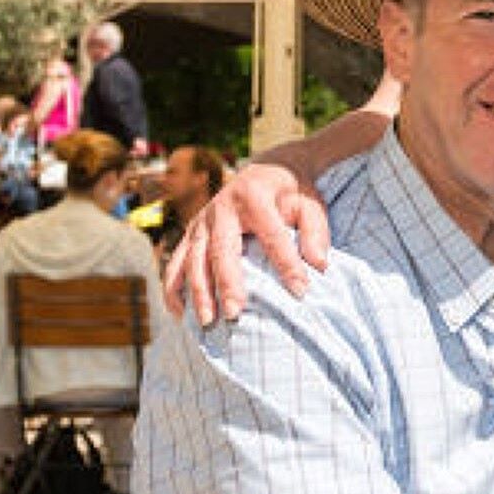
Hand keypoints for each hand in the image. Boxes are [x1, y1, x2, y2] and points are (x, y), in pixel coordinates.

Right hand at [162, 159, 330, 326]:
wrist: (266, 172)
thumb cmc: (290, 194)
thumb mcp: (310, 203)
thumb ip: (316, 231)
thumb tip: (319, 264)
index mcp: (254, 195)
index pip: (272, 234)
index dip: (286, 263)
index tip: (300, 291)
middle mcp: (221, 207)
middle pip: (221, 248)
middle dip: (226, 282)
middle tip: (234, 313)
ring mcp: (201, 220)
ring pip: (193, 258)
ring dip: (198, 290)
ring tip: (207, 321)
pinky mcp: (191, 233)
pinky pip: (176, 261)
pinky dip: (174, 287)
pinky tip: (179, 313)